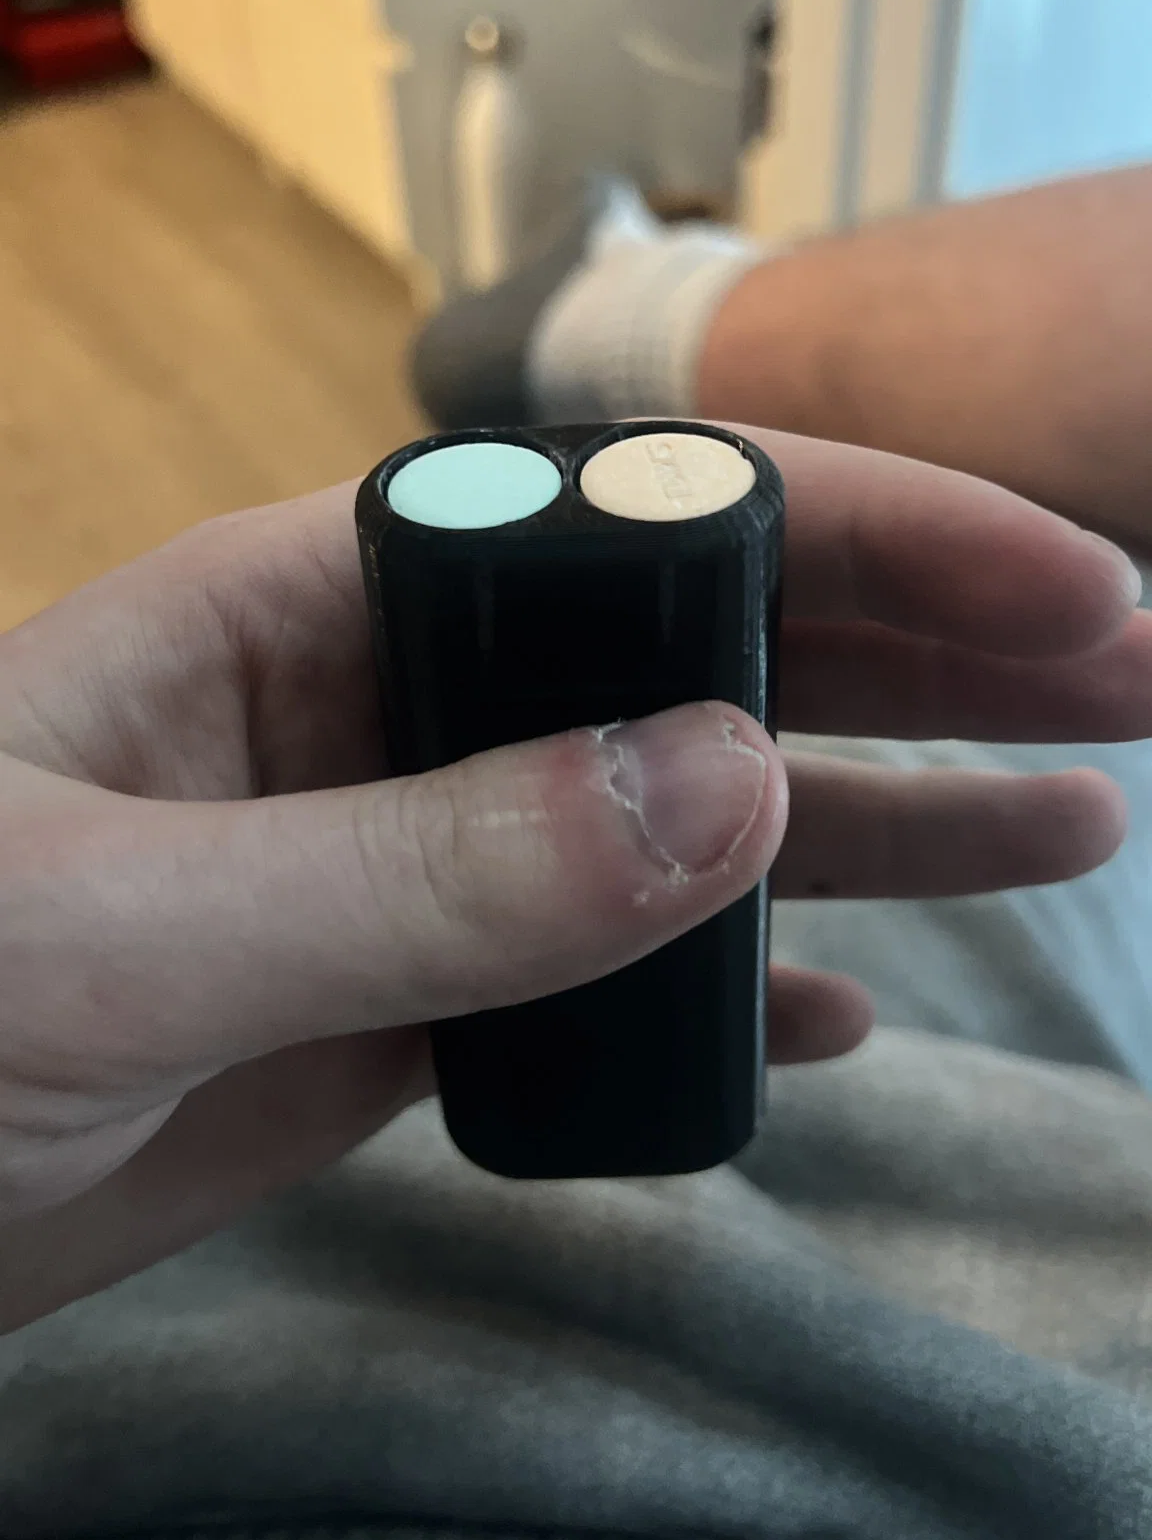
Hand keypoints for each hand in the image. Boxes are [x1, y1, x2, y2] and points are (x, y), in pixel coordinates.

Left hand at [1, 426, 1148, 1331]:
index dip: (864, 539)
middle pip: (698, 657)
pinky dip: (722, 995)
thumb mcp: (119, 929)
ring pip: (674, 827)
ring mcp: (400, 868)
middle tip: (1135, 686)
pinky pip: (595, 982)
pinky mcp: (388, 1011)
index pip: (634, 529)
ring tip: (1071, 834)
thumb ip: (419, 870)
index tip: (1058, 593)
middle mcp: (385, 718)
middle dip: (924, 656)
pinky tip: (848, 1010)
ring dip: (871, 823)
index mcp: (318, 613)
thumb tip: (733, 791)